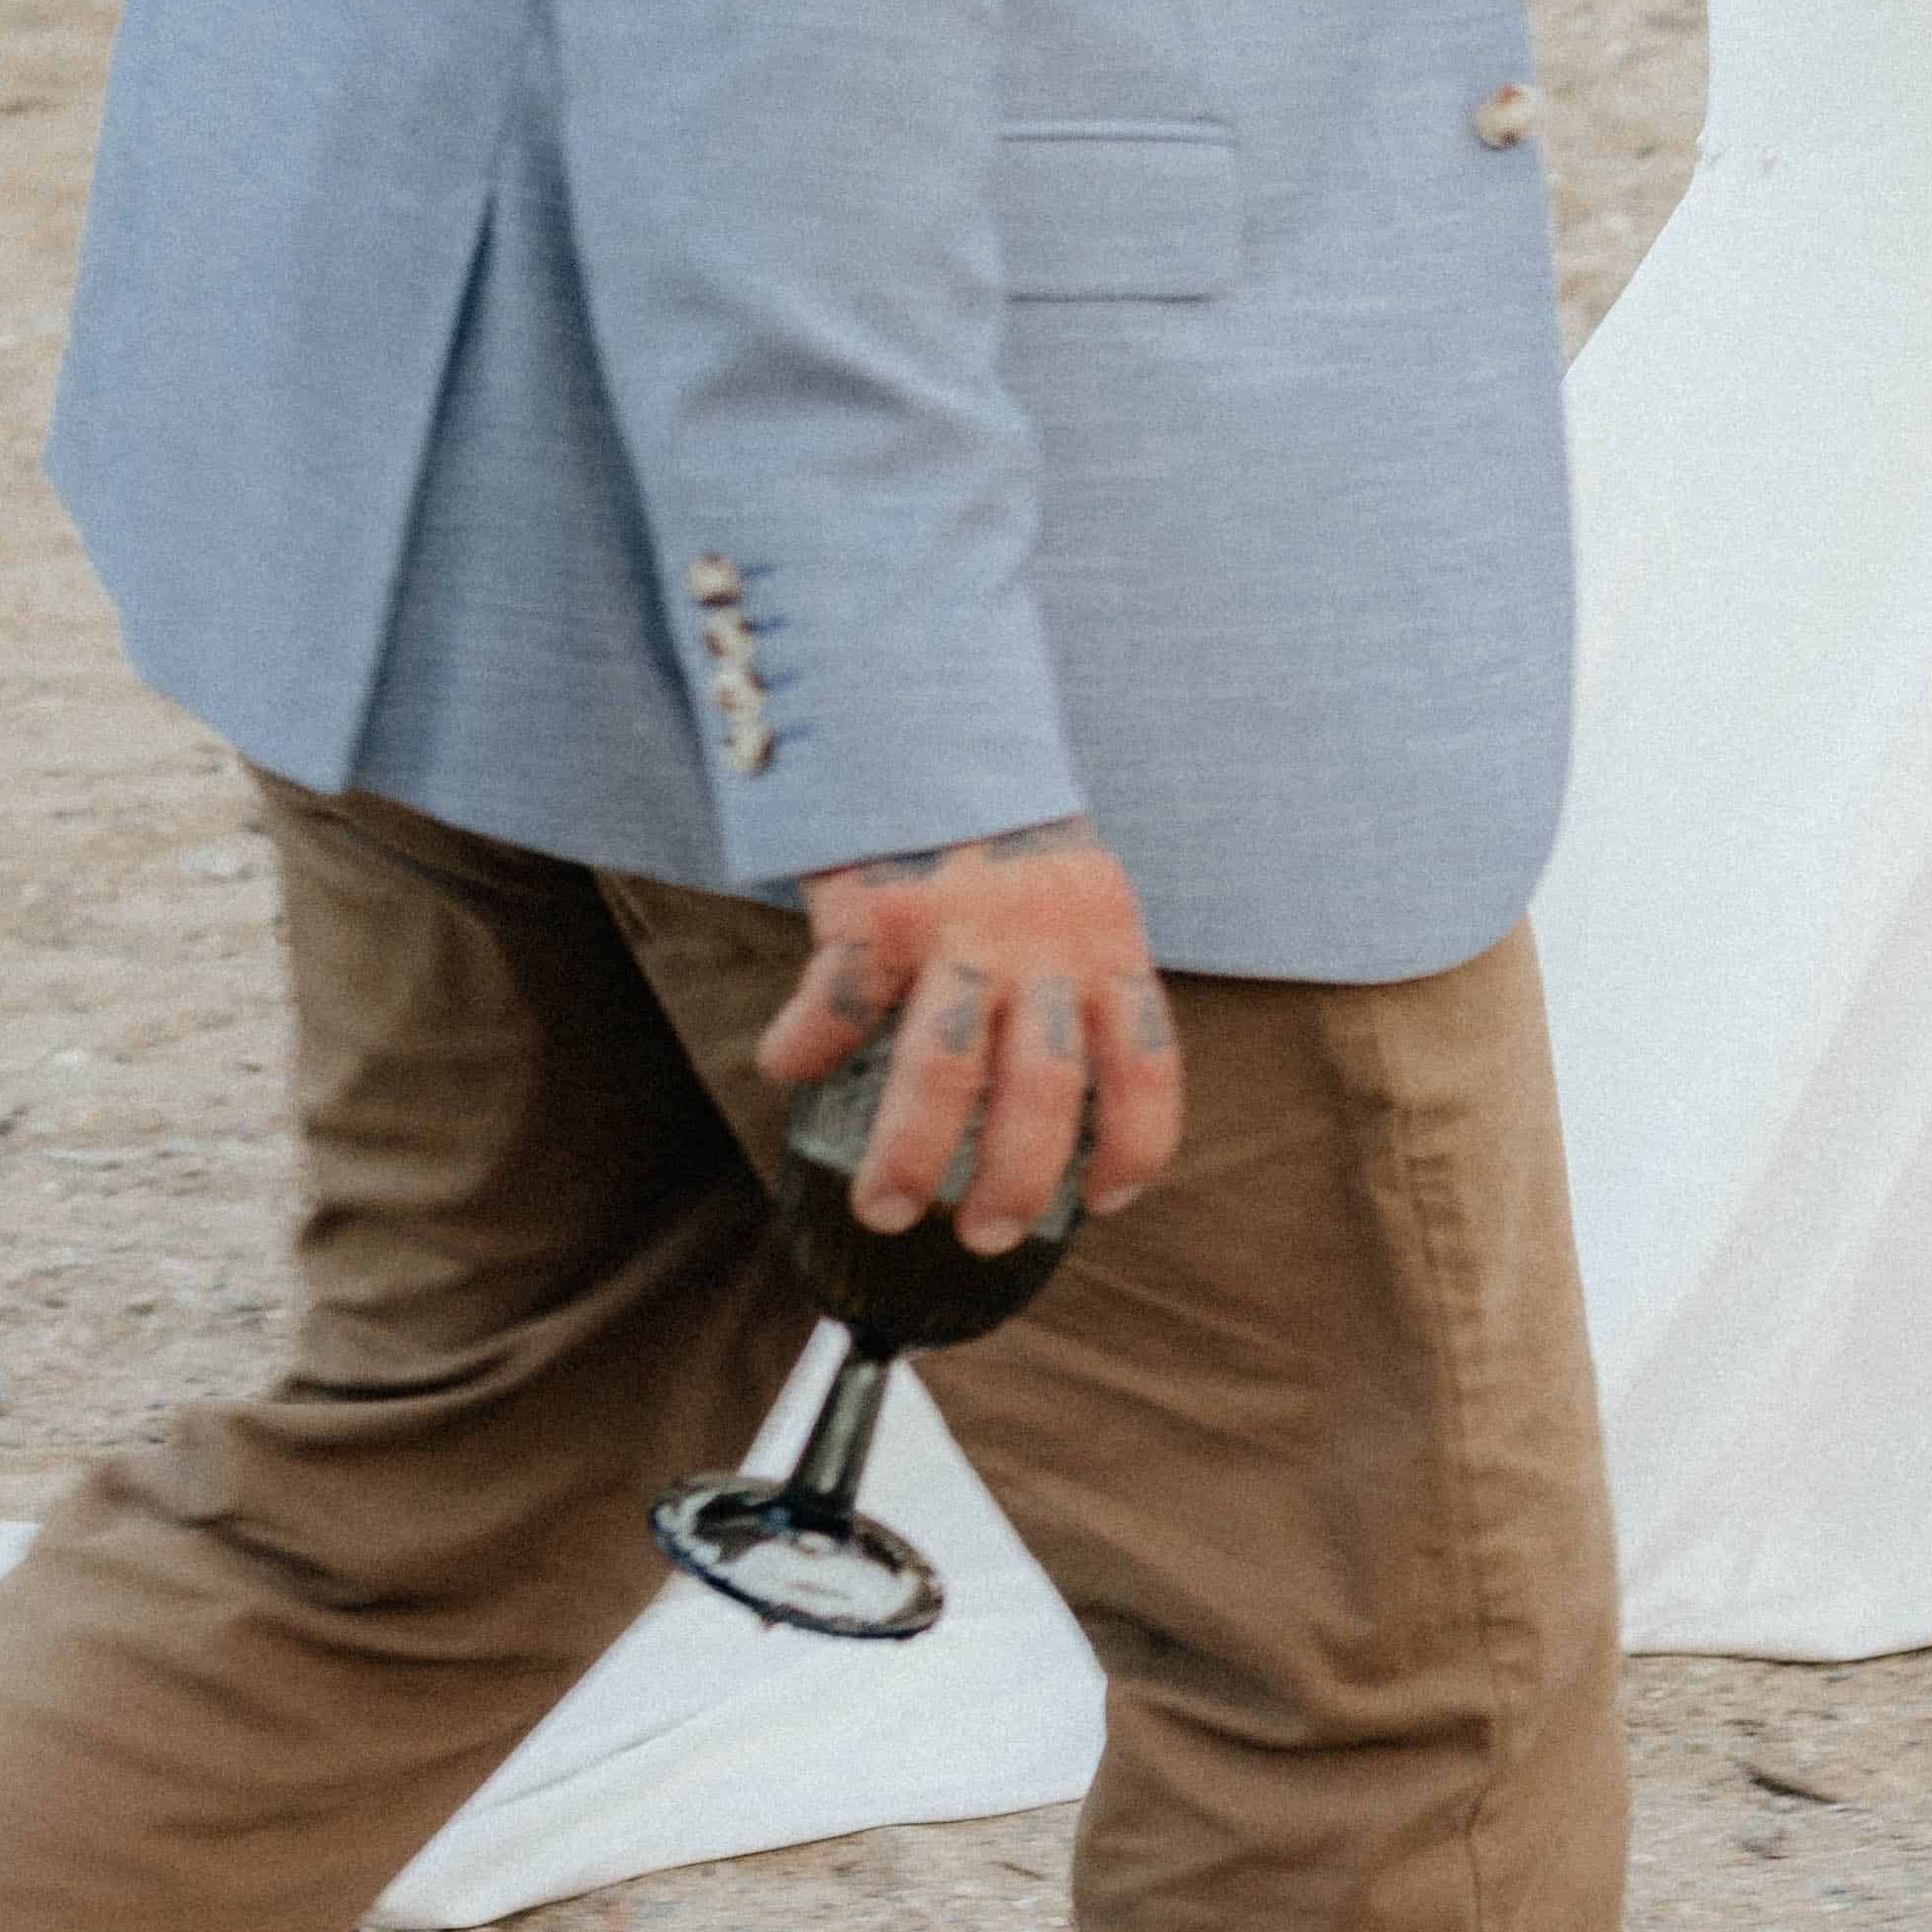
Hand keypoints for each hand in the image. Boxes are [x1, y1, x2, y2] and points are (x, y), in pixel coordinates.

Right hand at [753, 815, 1183, 1255]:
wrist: (921, 696)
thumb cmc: (990, 814)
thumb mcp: (1070, 881)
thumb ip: (1068, 967)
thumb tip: (1037, 1095)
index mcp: (1106, 937)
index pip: (1147, 1063)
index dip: (1135, 1146)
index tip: (1104, 1201)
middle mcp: (1045, 938)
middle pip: (1046, 1091)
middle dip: (1017, 1185)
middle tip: (981, 1235)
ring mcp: (960, 924)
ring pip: (946, 1072)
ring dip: (914, 1157)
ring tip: (884, 1208)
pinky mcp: (879, 906)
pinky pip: (839, 1006)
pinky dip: (803, 1050)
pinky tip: (784, 1069)